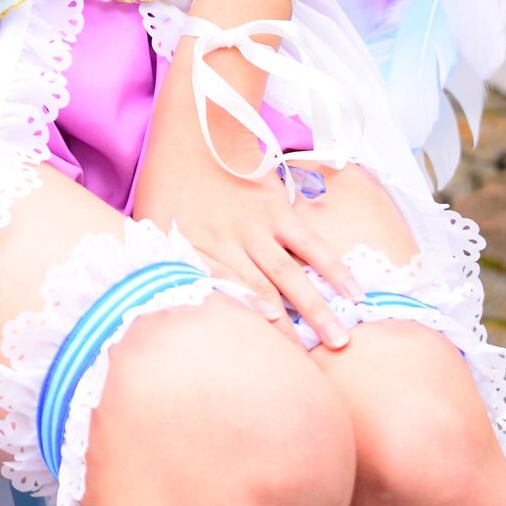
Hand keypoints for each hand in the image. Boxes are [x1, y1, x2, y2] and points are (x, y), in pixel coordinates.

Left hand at [134, 128, 358, 353]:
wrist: (194, 131)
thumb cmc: (167, 186)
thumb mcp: (151, 228)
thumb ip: (169, 266)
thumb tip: (173, 307)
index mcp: (193, 252)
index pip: (219, 302)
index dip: (239, 333)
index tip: (257, 366)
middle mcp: (228, 244)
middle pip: (260, 298)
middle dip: (285, 338)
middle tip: (307, 373)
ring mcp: (257, 228)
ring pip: (290, 275)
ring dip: (317, 310)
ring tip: (340, 341)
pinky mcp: (278, 211)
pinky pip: (310, 243)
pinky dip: (333, 267)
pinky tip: (353, 291)